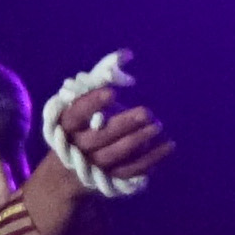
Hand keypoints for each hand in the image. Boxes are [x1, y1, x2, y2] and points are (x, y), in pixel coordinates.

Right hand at [42, 76, 178, 198]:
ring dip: (139, 140)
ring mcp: (93, 165)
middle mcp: (77, 146)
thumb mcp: (83, 103)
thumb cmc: (81, 126)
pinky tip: (168, 146)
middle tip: (146, 112)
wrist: (68, 171)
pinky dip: (152, 159)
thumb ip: (102, 80)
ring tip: (157, 126)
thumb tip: (126, 55)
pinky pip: (132, 170)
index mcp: (66, 125)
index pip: (77, 113)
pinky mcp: (110, 179)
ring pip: (117, 154)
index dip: (93, 103)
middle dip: (125, 124)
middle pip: (101, 136)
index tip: (112, 93)